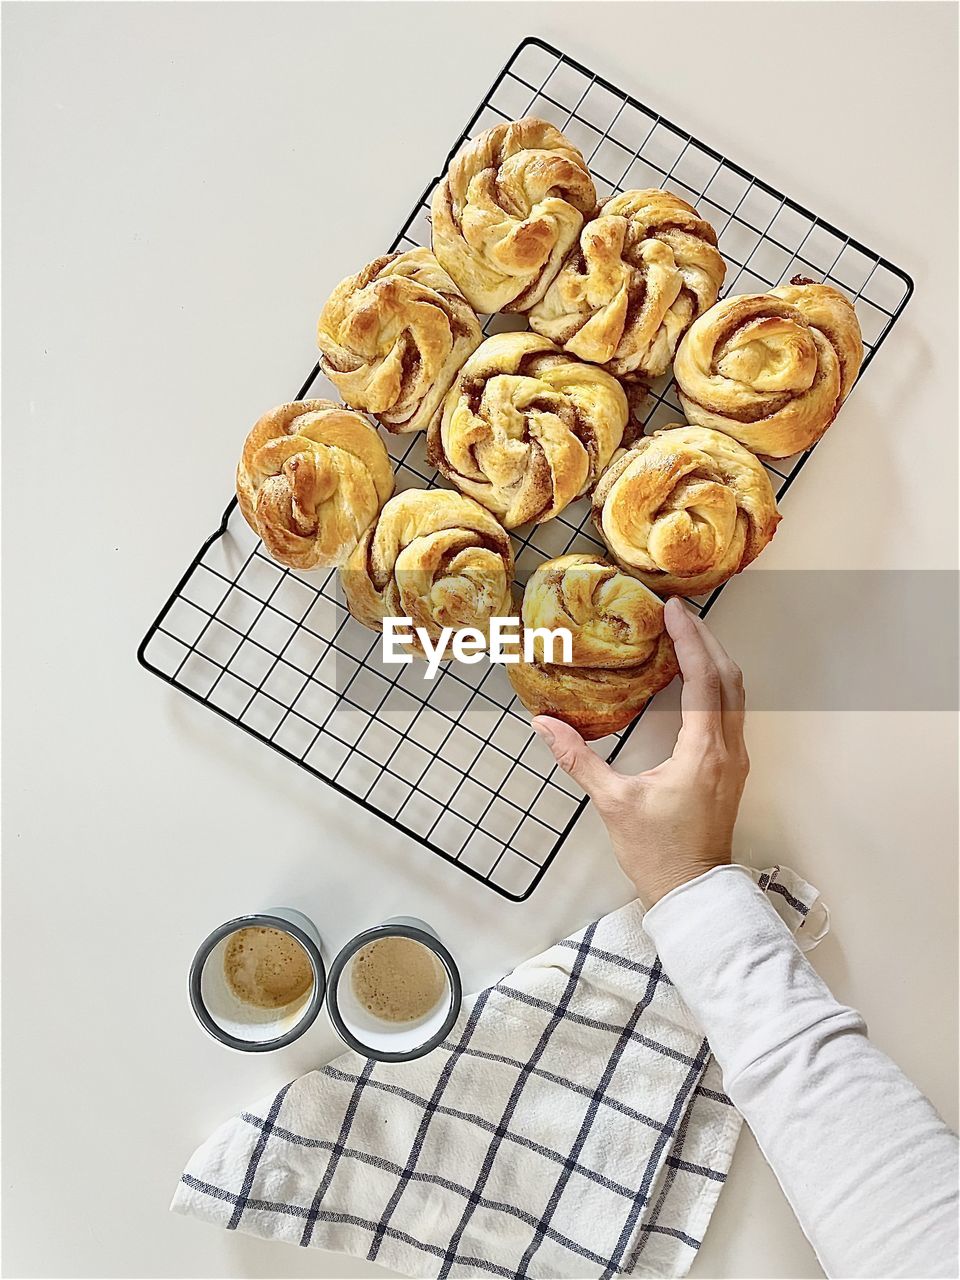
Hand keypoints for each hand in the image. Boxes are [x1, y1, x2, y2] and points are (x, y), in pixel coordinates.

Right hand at [532, 597, 748, 906]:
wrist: (692, 893)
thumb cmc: (658, 853)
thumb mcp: (613, 804)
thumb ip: (578, 760)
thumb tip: (544, 726)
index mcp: (703, 751)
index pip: (704, 679)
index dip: (690, 639)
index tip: (674, 610)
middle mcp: (728, 749)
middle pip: (729, 677)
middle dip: (706, 639)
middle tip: (679, 613)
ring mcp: (734, 759)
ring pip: (735, 693)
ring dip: (713, 660)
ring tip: (685, 637)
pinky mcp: (730, 769)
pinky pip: (731, 712)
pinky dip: (715, 684)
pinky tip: (692, 681)